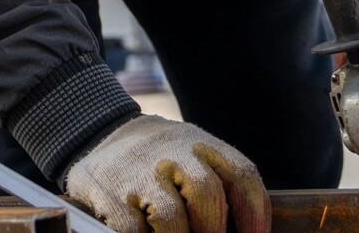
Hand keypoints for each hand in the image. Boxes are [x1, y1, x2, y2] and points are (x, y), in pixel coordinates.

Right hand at [64, 115, 270, 232]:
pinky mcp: (114, 197)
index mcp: (202, 145)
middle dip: (214, 230)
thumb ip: (219, 183)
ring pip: (171, 217)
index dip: (255, 213)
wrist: (103, 135)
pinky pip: (135, 232)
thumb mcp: (193, 154)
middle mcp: (173, 154)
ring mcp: (141, 175)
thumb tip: (241, 230)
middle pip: (207, 194)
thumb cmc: (161, 158)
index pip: (242, 175)